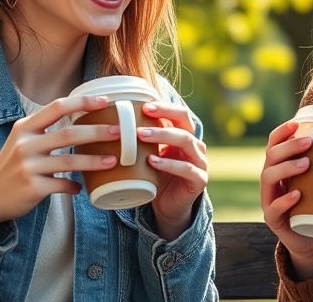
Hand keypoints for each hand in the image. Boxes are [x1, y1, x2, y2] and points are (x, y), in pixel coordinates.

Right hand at [0, 94, 118, 233]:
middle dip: (97, 132)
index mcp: (25, 127)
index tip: (104, 101)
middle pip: (68, 134)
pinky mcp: (33, 188)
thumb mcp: (22, 141)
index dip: (82, 102)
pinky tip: (82, 188)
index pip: (57, 107)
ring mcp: (28, 167)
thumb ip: (46, 130)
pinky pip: (62, 186)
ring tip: (113, 160)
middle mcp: (25, 144)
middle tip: (118, 132)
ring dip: (94, 161)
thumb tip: (84, 121)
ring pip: (69, 162)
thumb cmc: (12, 166)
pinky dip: (75, 187)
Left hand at [138, 101, 207, 240]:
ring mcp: (200, 162)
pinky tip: (152, 161)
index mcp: (185, 136)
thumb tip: (112, 120)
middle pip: (185, 123)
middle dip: (164, 116)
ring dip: (163, 136)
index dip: (164, 107)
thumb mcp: (148, 155)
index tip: (144, 106)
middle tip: (142, 116)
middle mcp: (195, 146)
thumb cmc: (156, 177)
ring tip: (141, 136)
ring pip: (186, 141)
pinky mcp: (199, 180)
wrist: (168, 207)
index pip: (180, 114)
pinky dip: (169, 163)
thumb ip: (141, 140)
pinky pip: (187, 168)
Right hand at [260, 120, 312, 279]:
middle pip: (270, 156)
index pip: (274, 144)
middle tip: (309, 142)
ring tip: (306, 164)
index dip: (282, 132)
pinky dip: (284, 200)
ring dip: (286, 167)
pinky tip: (297, 194)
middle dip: (288, 147)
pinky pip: (273, 208)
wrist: (311, 238)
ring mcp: (268, 200)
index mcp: (279, 167)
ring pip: (268, 177)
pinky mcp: (273, 220)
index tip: (297, 123)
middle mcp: (270, 180)